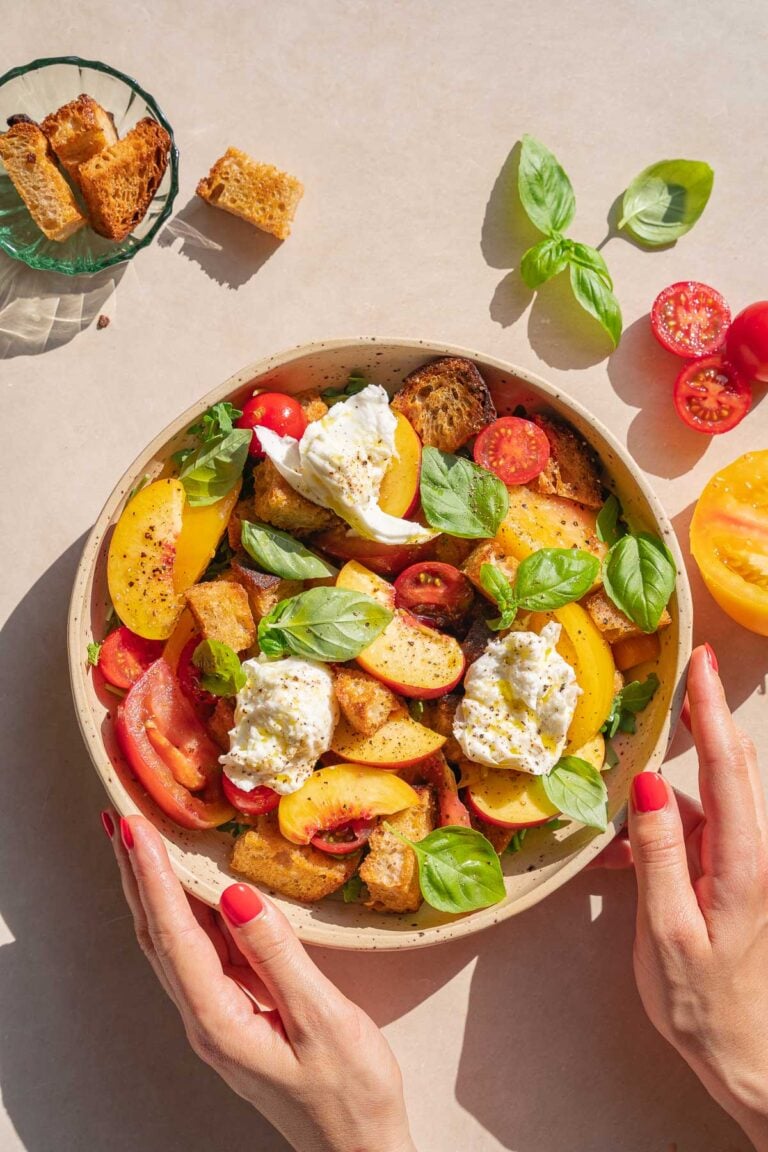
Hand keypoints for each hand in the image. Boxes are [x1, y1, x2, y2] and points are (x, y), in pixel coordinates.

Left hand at [102, 812, 414, 1151]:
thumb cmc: (349, 1096)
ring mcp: (218, 1016)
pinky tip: (190, 890)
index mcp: (219, 1021)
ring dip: (153, 889)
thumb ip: (279, 958)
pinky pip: (200, 951)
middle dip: (135, 874)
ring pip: (173, 942)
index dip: (153, 877)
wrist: (359, 1151)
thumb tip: (238, 897)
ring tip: (139, 844)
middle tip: (117, 821)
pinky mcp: (236, 1012)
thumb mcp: (324, 1023)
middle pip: (157, 934)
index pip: (175, 935)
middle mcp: (206, 1017)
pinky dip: (185, 911)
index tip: (134, 829)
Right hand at [597, 645, 767, 1150]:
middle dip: (708, 712)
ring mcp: (737, 861)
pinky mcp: (723, 873)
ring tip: (626, 774)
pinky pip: (689, 830)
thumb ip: (660, 854)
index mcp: (743, 861)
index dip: (710, 711)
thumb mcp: (668, 930)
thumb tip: (648, 783)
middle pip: (731, 766)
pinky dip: (657, 824)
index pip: (727, 769)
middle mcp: (749, 851)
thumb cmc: (703, 1002)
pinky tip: (617, 847)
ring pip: (706, 796)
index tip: (701, 662)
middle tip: (690, 663)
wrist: (741, 1055)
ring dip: (670, 777)